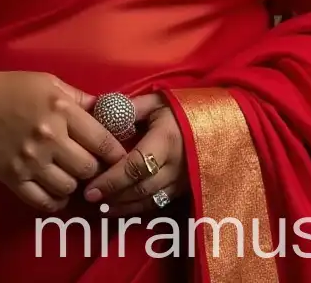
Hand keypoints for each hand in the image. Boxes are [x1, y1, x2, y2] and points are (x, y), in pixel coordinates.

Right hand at [0, 69, 127, 213]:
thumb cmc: (13, 88)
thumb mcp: (50, 83)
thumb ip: (80, 98)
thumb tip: (110, 110)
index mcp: (61, 110)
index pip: (102, 140)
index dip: (116, 152)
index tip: (119, 156)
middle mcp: (49, 137)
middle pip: (88, 168)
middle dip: (94, 166)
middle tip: (91, 162)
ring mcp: (30, 161)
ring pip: (69, 187)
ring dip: (74, 182)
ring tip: (71, 173)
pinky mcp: (13, 179)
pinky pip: (44, 202)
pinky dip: (56, 200)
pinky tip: (57, 188)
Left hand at [83, 93, 188, 214]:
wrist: (220, 122)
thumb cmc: (183, 110)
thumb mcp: (158, 102)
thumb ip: (131, 108)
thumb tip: (101, 111)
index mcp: (165, 140)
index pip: (134, 166)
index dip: (111, 180)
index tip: (90, 188)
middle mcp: (175, 165)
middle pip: (140, 187)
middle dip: (114, 196)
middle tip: (89, 199)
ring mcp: (183, 180)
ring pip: (150, 200)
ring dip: (124, 206)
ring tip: (102, 207)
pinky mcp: (186, 189)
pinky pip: (160, 203)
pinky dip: (139, 208)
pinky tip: (123, 208)